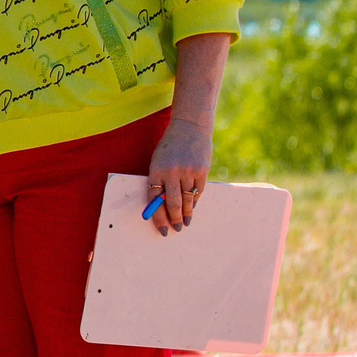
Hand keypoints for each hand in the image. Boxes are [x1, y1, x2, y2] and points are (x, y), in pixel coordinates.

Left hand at [144, 114, 213, 234]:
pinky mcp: (202, 170)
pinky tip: (193, 207)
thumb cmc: (170, 147)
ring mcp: (187, 171)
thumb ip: (160, 181)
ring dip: (187, 213)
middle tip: (177, 228)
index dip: (158, 217)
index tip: (162, 228)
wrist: (189, 127)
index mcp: (156, 170)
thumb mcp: (158, 161)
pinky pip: (198, 191)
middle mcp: (171, 172)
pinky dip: (195, 201)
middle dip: (174, 219)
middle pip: (172, 204)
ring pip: (187, 200)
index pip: (154, 200)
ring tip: (186, 222)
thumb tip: (163, 206)